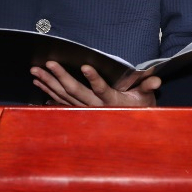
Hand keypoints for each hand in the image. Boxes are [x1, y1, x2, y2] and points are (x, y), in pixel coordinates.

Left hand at [30, 61, 159, 107]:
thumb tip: (156, 79)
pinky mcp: (78, 109)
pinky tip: (39, 84)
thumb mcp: (146, 98)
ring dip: (48, 83)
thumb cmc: (139, 108)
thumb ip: (148, 87)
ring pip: (63, 96)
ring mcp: (84, 109)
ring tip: (35, 71)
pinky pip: (60, 101)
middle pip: (75, 91)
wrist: (130, 128)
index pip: (102, 89)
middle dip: (60, 77)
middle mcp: (95, 106)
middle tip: (48, 63)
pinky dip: (49, 92)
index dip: (94, 79)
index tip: (85, 66)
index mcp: (111, 101)